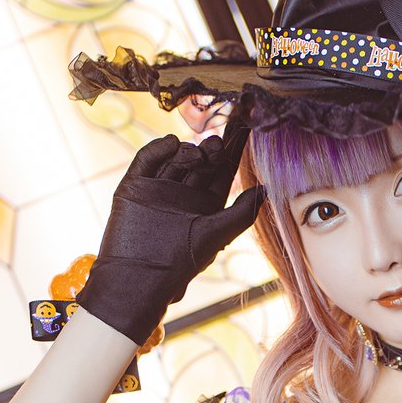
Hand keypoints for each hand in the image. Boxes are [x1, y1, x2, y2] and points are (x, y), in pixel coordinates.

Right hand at [76, 109, 263, 346]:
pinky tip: (174, 144)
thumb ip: (241, 213)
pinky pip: (148, 160)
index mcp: (206, 204)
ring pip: (176, 158)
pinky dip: (160, 149)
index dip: (234, 149)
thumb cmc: (180, 263)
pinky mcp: (135, 186)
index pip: (223, 170)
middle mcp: (183, 194)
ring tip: (198, 154)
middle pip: (201, 160)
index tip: (246, 124)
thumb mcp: (215, 234)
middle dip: (212, 148)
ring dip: (189, 151)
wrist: (137, 278)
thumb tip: (266, 189)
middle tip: (219, 142)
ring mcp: (158, 189)